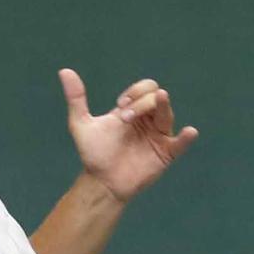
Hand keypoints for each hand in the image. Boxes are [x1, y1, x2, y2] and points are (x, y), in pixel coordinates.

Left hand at [59, 68, 198, 204]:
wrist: (101, 182)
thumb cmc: (94, 155)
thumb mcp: (82, 124)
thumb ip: (76, 99)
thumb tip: (64, 71)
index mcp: (133, 110)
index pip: (145, 89)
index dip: (135, 92)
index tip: (120, 106)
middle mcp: (148, 120)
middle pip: (157, 97)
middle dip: (143, 102)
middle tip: (125, 118)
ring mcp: (158, 136)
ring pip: (167, 114)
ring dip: (158, 109)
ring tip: (144, 115)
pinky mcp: (165, 154)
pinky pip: (180, 144)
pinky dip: (186, 138)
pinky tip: (190, 132)